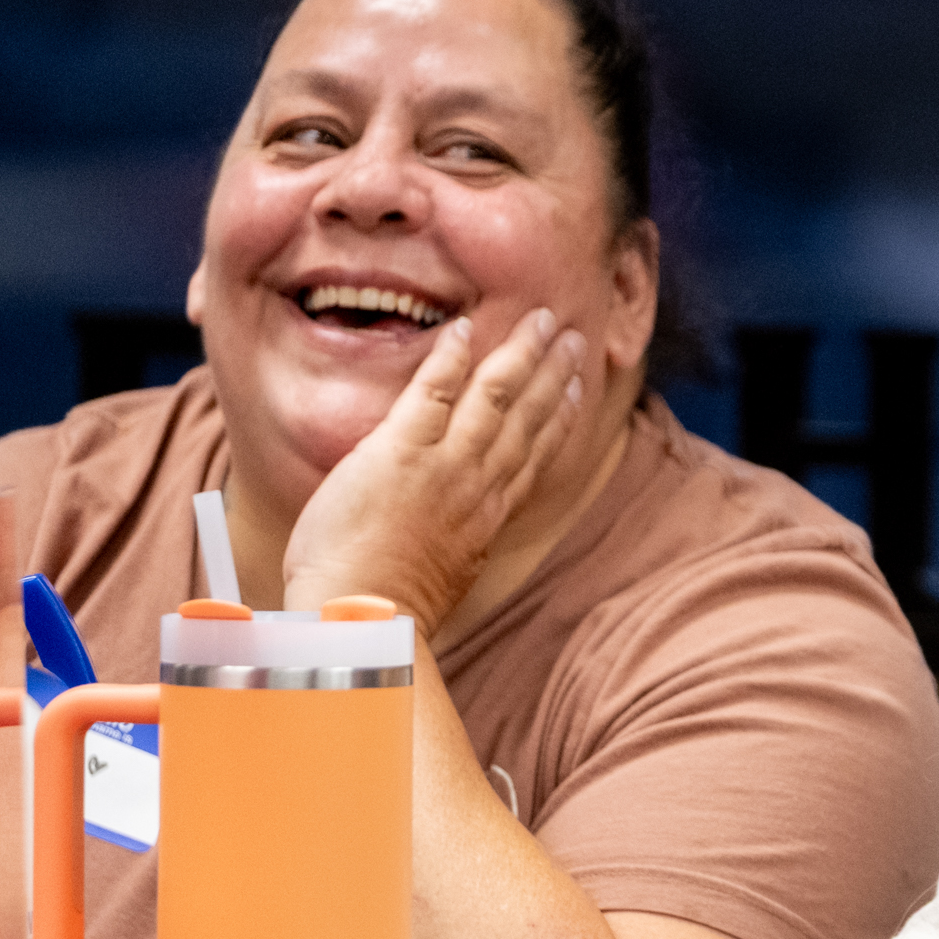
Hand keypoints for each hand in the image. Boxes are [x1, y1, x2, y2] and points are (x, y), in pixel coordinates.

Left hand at [281, 309, 585, 630]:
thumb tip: (446, 542)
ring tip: (542, 321)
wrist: (363, 617)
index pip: (532, 458)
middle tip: (572, 337)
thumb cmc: (385, 612)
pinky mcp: (401, 452)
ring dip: (522, 355)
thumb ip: (449, 546)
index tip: (575, 391)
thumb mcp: (438, 580)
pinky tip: (466, 329)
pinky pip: (433, 394)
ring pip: (495, 399)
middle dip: (552, 374)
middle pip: (526, 419)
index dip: (557, 419)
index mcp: (486, 519)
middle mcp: (476, 488)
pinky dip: (452, 360)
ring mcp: (443, 467)